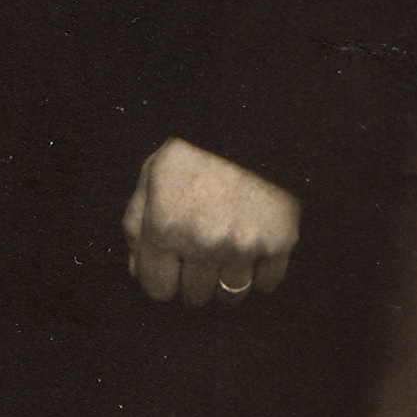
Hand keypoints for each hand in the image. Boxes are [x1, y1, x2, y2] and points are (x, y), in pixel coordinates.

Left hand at [121, 136, 300, 307]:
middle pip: (195, 295)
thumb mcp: (152, 175)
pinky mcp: (279, 243)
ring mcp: (243, 246)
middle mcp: (202, 243)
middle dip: (194, 277)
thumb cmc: (197, 148)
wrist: (254, 121)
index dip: (163, 277)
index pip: (158, 289)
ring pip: (231, 294)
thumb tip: (137, 270)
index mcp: (165, 228)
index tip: (173, 264)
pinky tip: (254, 248)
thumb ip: (137, 224)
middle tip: (202, 252)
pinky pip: (267, 283)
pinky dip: (261, 272)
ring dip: (227, 279)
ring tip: (227, 253)